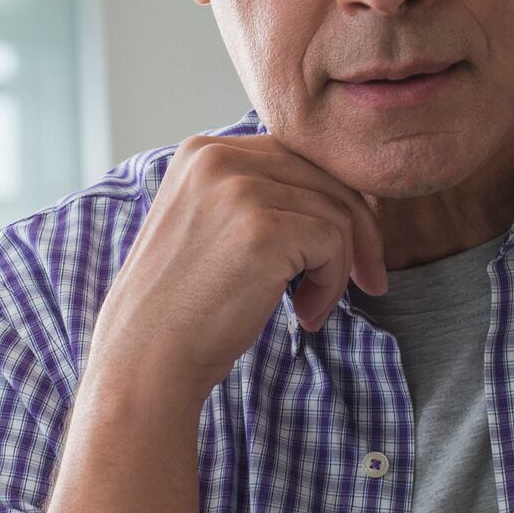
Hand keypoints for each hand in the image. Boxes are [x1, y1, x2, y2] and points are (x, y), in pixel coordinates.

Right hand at [88, 135, 388, 399]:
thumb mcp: (209, 227)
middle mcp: (217, 157)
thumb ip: (255, 196)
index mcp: (202, 151)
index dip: (332, 203)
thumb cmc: (183, 308)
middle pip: (324, 177)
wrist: (146, 361)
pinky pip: (334, 243)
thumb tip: (337, 193)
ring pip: (336, 212)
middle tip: (367, 281)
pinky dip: (332, 285)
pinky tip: (305, 315)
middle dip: (357, 231)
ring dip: (338, 269)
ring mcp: (238, 190)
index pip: (296, 157)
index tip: (348, 252)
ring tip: (309, 309)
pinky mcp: (262, 229)